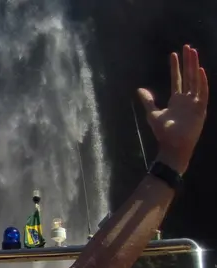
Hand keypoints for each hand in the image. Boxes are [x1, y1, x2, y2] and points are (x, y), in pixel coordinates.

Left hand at [138, 44, 208, 173]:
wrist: (172, 145)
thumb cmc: (163, 132)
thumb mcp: (152, 113)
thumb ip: (148, 101)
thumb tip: (140, 90)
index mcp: (177, 99)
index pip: (177, 79)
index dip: (176, 67)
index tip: (174, 54)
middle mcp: (187, 99)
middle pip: (188, 76)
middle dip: (188, 61)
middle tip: (188, 47)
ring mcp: (194, 103)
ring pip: (196, 80)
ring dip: (195, 66)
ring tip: (193, 53)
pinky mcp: (200, 109)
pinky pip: (203, 93)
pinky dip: (202, 82)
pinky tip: (200, 71)